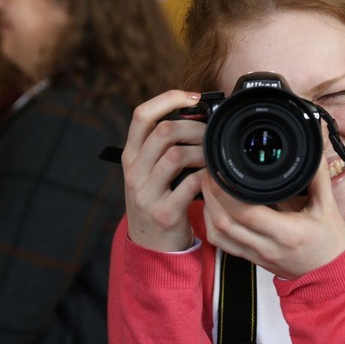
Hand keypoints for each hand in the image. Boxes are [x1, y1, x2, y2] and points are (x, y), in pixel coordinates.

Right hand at [122, 90, 205, 251]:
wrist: (151, 246)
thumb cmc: (158, 200)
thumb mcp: (150, 171)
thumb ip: (164, 147)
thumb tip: (197, 115)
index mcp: (131, 155)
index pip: (142, 115)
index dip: (169, 99)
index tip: (194, 97)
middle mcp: (134, 172)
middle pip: (163, 131)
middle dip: (195, 127)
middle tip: (211, 134)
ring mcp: (146, 194)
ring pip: (176, 155)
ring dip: (203, 152)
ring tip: (213, 157)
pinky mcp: (164, 213)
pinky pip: (190, 185)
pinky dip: (207, 177)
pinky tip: (213, 178)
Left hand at [201, 153, 344, 278]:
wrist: (331, 275)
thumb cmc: (331, 241)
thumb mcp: (328, 206)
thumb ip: (318, 175)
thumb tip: (315, 146)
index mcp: (287, 232)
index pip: (246, 212)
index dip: (226, 191)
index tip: (221, 170)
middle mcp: (267, 246)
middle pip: (224, 222)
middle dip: (210, 194)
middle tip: (210, 171)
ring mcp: (256, 255)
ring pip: (218, 234)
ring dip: (207, 208)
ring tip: (208, 185)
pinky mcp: (251, 259)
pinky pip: (222, 243)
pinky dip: (212, 224)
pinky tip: (214, 207)